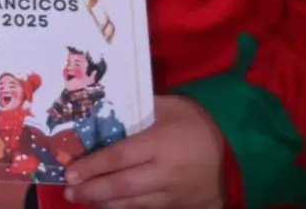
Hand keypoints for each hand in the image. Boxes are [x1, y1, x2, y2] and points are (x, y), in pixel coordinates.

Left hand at [64, 96, 224, 207]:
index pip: (118, 157)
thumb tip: (98, 112)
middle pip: (122, 186)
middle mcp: (166, 173)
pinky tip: (110, 206)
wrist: (235, 148)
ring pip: (134, 204)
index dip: (92, 167)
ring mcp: (175, 194)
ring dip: (106, 204)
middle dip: (93, 190)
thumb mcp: (166, 107)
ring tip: (84, 200)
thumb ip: (134, 111)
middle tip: (69, 191)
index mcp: (159, 144)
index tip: (69, 172)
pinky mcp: (183, 207)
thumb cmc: (194, 122)